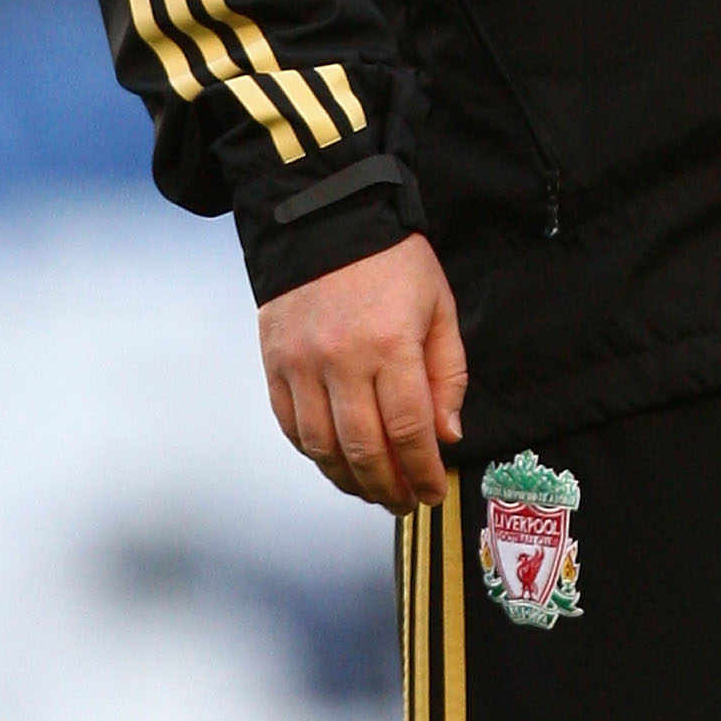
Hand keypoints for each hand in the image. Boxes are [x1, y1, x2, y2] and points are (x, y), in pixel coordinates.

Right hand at [259, 235, 467, 509]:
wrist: (324, 216)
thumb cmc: (392, 260)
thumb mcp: (438, 307)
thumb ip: (447, 373)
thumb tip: (445, 436)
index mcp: (389, 345)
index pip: (408, 431)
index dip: (423, 472)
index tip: (433, 490)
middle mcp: (340, 359)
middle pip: (364, 449)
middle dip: (389, 488)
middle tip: (405, 503)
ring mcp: (300, 363)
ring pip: (322, 447)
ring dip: (349, 480)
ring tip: (372, 491)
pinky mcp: (274, 361)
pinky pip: (290, 424)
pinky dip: (313, 453)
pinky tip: (335, 462)